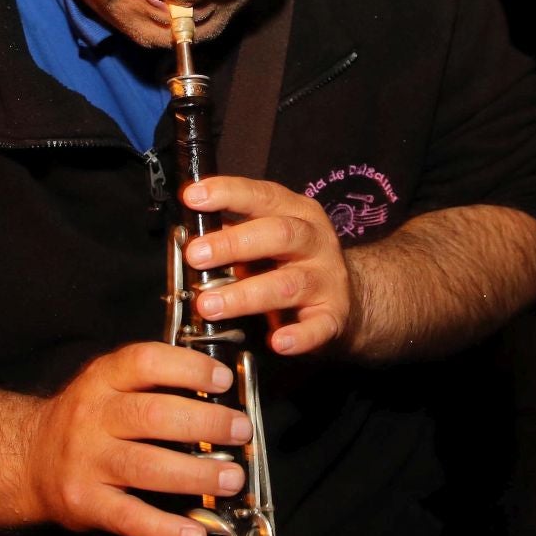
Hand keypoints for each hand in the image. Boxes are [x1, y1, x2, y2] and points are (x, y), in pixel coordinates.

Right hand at [25, 341, 252, 535]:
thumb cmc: (86, 420)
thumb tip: (220, 389)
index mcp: (102, 379)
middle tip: (241, 431)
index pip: (145, 362)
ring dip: (195, 474)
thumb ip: (154, 381)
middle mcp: (92, 417)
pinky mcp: (85, 502)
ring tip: (230, 479)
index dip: (188, 369)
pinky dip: (165, 529)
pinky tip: (195, 533)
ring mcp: (86, 461)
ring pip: (145, 466)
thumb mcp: (109, 384)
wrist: (28, 458)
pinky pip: (129, 517)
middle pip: (153, 415)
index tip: (222, 381)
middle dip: (205, 423)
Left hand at [180, 176, 350, 356]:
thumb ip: (232, 234)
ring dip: (246, 295)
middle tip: (195, 256)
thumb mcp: (266, 239)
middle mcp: (315, 241)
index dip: (227, 193)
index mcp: (296, 212)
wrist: (348, 298)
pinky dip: (299, 336)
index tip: (192, 197)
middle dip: (232, 244)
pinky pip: (318, 326)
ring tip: (210, 306)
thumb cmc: (293, 263)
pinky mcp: (334, 316)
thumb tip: (187, 236)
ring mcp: (327, 279)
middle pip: (278, 234)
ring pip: (289, 283)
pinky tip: (277, 342)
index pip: (261, 195)